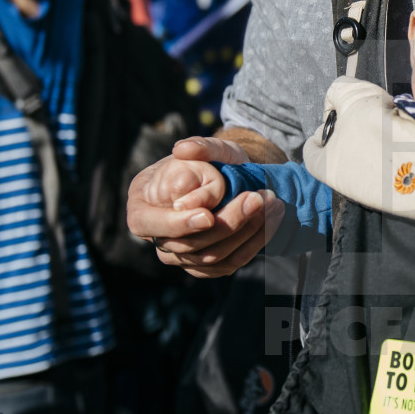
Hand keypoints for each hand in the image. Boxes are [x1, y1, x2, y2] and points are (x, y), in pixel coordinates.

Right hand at [126, 136, 281, 277]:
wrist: (231, 181)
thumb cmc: (209, 163)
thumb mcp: (208, 148)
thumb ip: (199, 146)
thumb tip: (183, 149)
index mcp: (142, 209)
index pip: (152, 225)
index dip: (180, 224)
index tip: (208, 216)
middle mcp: (158, 239)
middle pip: (189, 246)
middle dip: (228, 223)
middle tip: (256, 198)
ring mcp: (182, 258)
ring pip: (214, 258)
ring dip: (247, 231)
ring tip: (271, 201)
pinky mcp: (207, 268)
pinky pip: (232, 263)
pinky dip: (256, 242)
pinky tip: (272, 217)